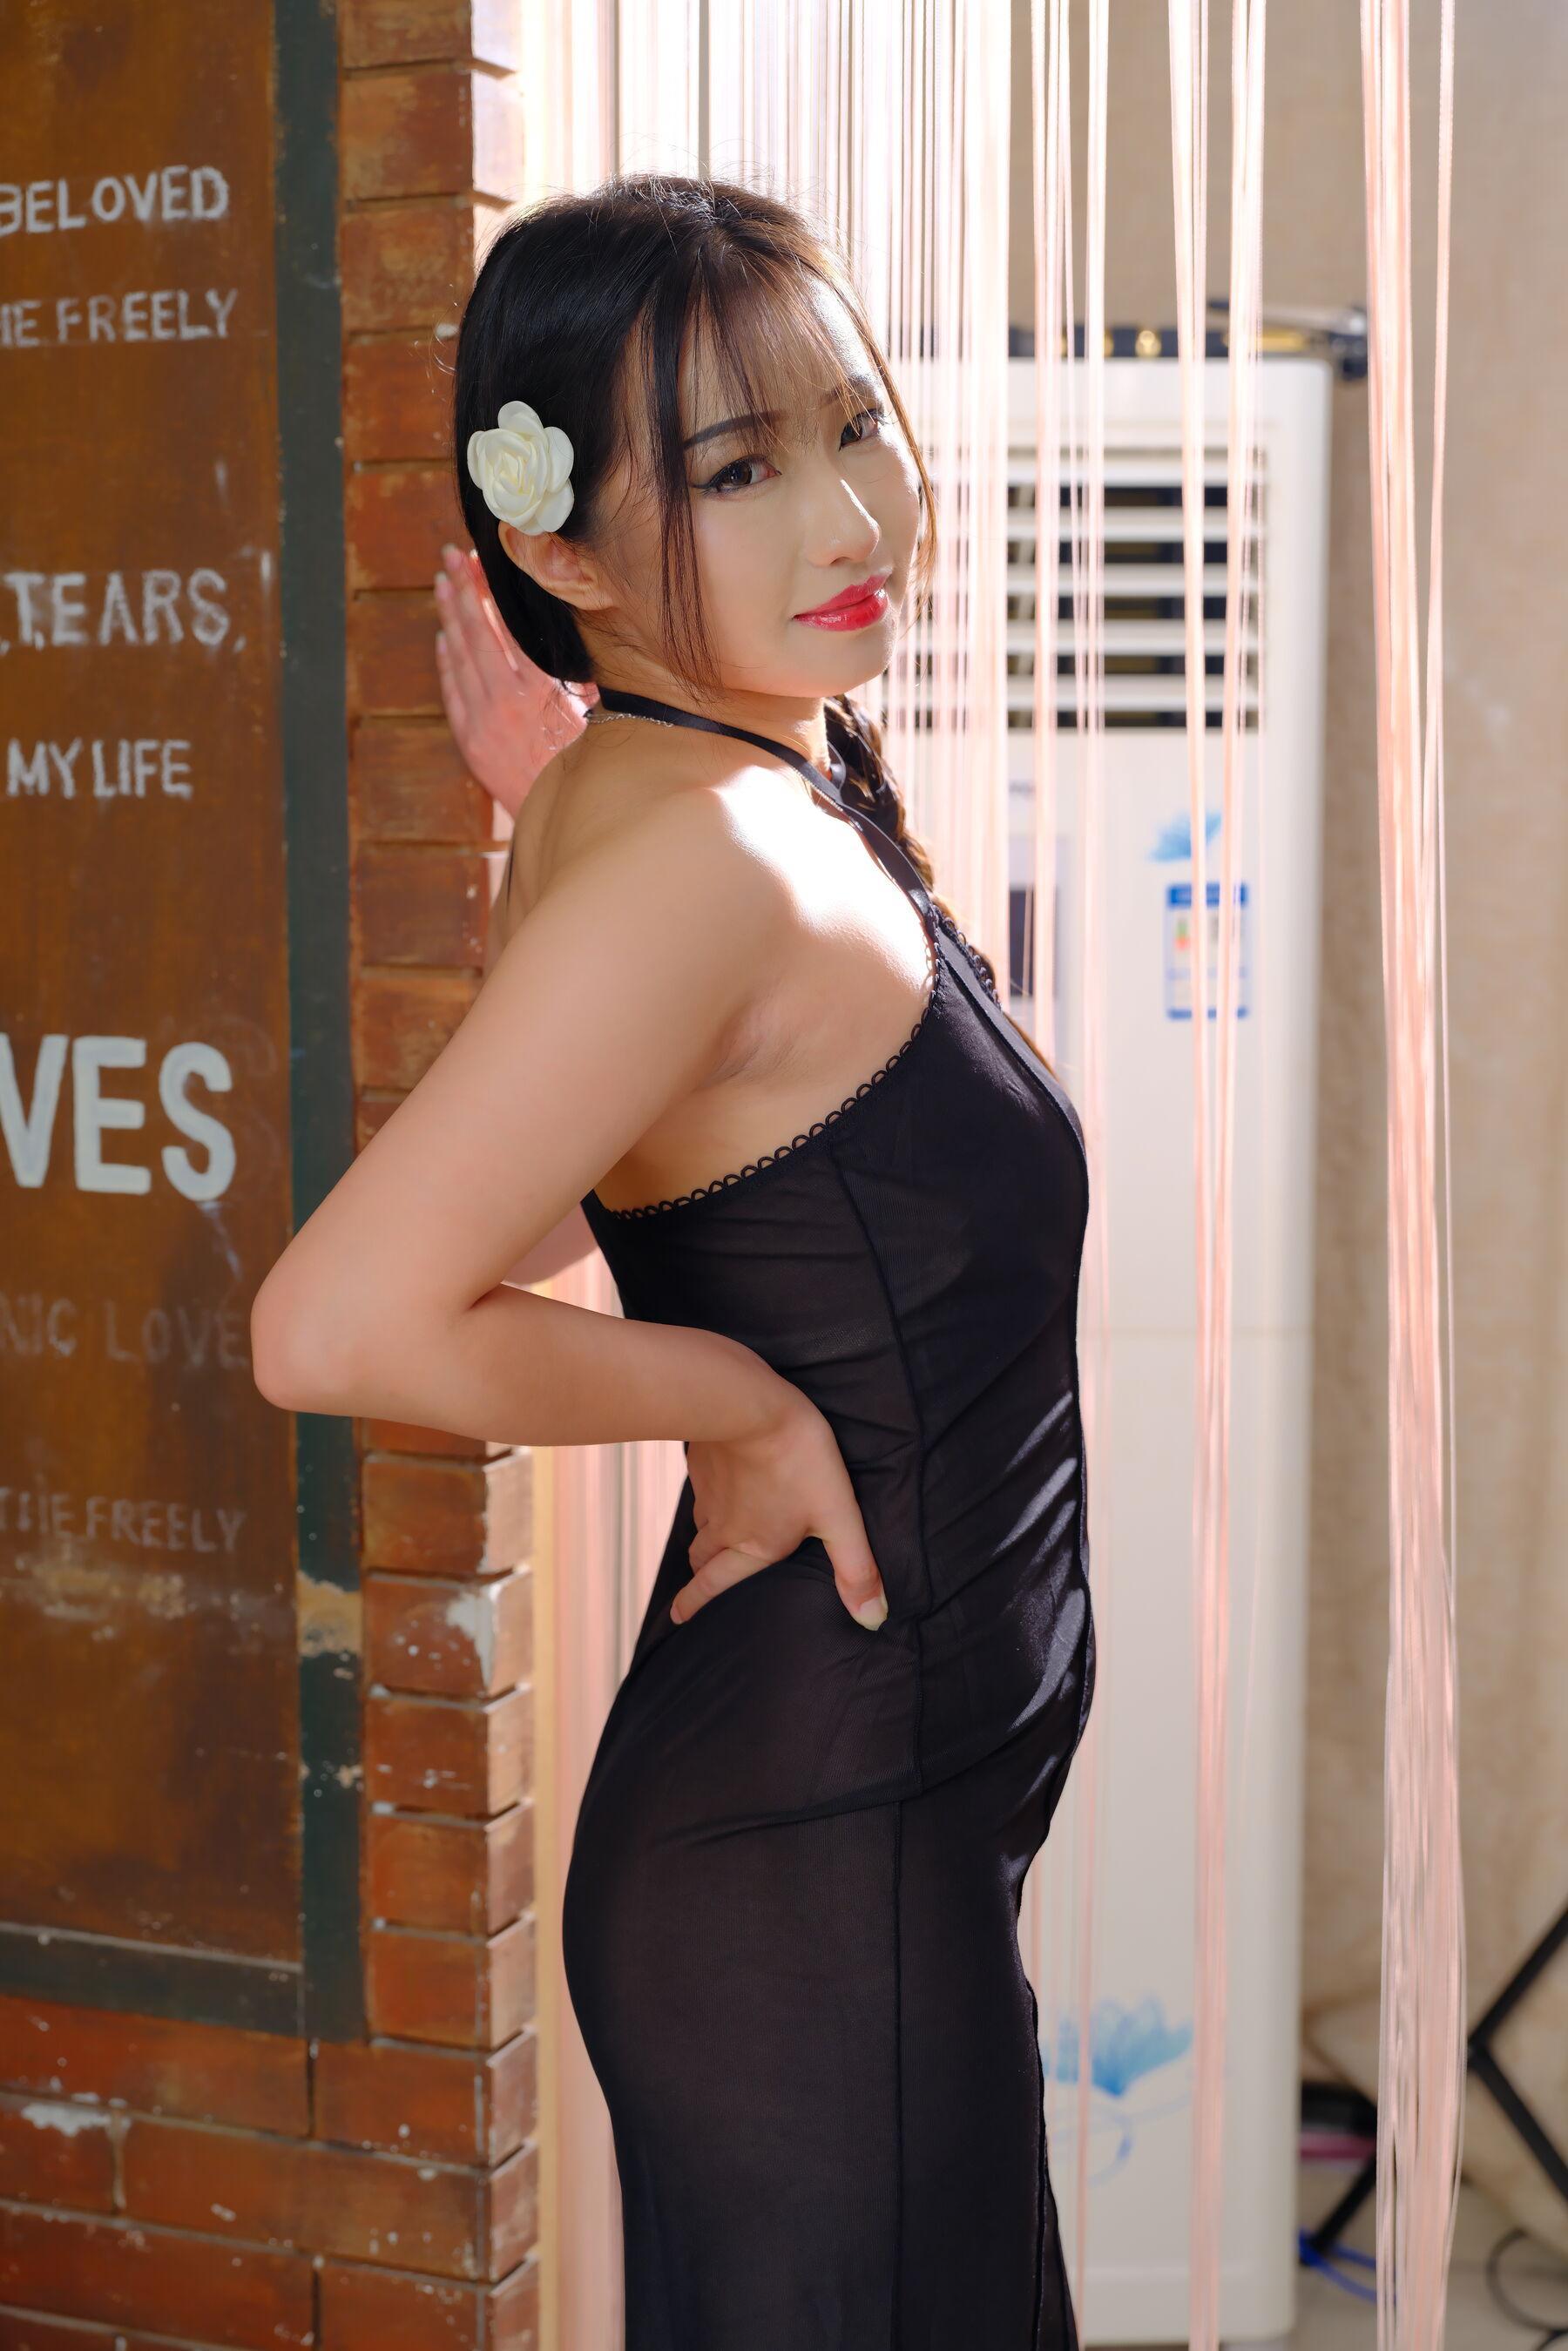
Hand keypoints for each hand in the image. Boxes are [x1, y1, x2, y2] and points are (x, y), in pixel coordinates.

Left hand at [433, 543, 598, 818]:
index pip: (507, 624)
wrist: (568, 823)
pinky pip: (453, 692)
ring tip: (441, 585)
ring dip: (449, 617)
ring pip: (460, 658)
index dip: (489, 590)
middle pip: (477, 632)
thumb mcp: (598, 715)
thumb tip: (575, 636)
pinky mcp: (472, 743)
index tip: (478, 561)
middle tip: (449, 556)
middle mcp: (507, 701)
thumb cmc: (591, 769)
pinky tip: (443, 640)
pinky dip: (446, 662)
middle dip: (461, 589)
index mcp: (542, 690)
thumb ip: (582, 676)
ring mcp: (484, 723)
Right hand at [677, 1384, 889, 1630]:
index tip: (677, 1616)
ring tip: (712, 1532)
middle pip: (702, 1557)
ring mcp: (708, 1493)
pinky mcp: (702, 1461)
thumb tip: (873, 1618)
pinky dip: (707, 1493)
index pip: (716, 1584)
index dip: (696, 1603)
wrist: (749, 1405)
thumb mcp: (838, 1515)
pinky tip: (719, 1480)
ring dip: (703, 1534)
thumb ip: (855, 1567)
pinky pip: (700, 1486)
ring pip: (699, 1523)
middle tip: (697, 1578)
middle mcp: (723, 1526)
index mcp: (754, 1545)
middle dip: (700, 1572)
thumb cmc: (798, 1459)